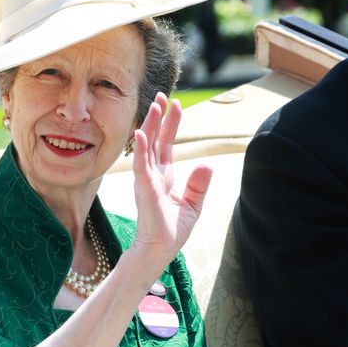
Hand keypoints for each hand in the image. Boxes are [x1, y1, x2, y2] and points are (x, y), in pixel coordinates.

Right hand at [130, 93, 211, 267]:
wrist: (160, 251)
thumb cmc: (171, 231)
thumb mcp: (193, 205)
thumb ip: (199, 184)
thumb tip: (207, 164)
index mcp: (164, 176)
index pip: (166, 144)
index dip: (170, 124)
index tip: (175, 105)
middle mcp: (153, 175)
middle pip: (155, 139)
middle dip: (157, 117)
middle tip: (161, 95)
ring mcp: (147, 181)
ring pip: (147, 147)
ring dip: (149, 126)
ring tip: (153, 106)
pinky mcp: (145, 190)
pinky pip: (141, 166)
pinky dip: (140, 149)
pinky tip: (140, 134)